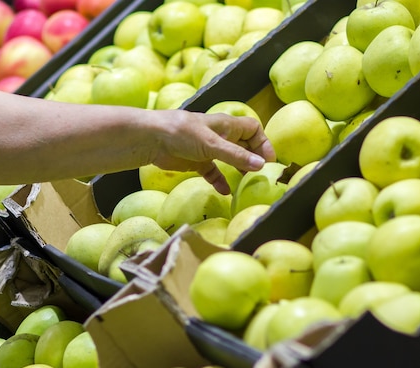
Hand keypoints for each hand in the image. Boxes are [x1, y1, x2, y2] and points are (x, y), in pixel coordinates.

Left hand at [150, 110, 275, 193]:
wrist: (151, 139)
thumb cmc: (181, 133)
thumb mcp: (212, 144)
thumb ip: (235, 155)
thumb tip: (261, 165)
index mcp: (226, 125)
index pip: (252, 128)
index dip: (262, 142)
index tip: (268, 160)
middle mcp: (219, 136)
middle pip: (243, 145)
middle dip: (253, 158)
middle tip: (261, 174)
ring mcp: (207, 149)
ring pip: (229, 159)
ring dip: (238, 170)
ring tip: (248, 182)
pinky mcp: (195, 162)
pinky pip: (213, 172)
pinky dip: (219, 180)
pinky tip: (225, 191)